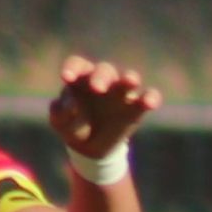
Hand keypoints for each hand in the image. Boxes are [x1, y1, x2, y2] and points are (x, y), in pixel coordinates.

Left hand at [48, 55, 162, 158]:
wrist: (90, 146)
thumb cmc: (73, 126)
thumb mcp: (61, 122)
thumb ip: (61, 113)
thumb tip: (72, 106)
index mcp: (80, 78)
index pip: (77, 64)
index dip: (73, 67)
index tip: (66, 77)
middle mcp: (102, 80)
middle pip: (104, 70)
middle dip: (101, 77)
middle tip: (97, 88)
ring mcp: (121, 92)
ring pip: (128, 79)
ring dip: (130, 78)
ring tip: (130, 81)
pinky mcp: (136, 107)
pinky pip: (148, 97)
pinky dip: (151, 97)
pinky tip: (150, 102)